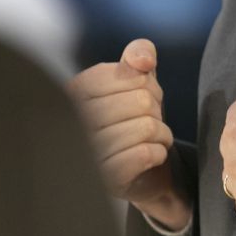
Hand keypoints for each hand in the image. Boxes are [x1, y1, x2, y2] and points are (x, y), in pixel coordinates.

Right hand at [68, 38, 191, 229]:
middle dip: (156, 109)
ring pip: (146, 127)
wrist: (139, 173)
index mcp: (76, 92)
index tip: (141, 95)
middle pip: (141, 100)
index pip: (128, 73)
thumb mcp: (135, 80)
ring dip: (160, 133)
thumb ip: (137, 55)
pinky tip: (151, 155)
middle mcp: (75, 123)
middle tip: (148, 120)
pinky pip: (145, 154)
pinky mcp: (106, 180)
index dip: (146, 82)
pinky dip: (159, 151)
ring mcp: (89, 154)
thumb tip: (142, 59)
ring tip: (152, 139)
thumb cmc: (132, 120)